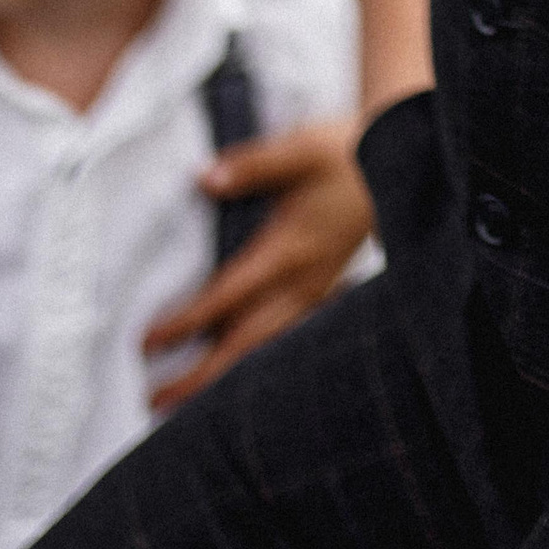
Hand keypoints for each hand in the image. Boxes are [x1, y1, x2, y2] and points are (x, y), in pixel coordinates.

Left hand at [141, 120, 372, 408]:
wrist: (399, 163)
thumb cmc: (345, 155)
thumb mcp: (299, 149)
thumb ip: (252, 166)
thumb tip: (205, 179)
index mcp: (289, 251)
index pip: (227, 296)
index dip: (186, 322)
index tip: (148, 342)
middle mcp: (301, 281)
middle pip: (244, 341)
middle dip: (200, 375)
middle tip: (155, 399)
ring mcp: (314, 289)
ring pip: (264, 345)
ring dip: (225, 375)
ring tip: (189, 399)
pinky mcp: (321, 287)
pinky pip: (283, 336)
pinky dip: (255, 358)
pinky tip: (238, 368)